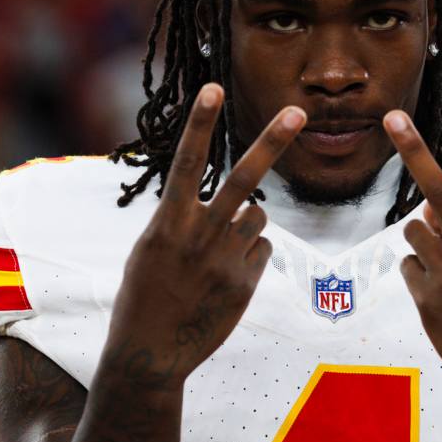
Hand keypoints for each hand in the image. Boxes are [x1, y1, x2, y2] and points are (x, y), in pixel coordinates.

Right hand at [105, 84, 305, 394]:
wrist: (150, 354)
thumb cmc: (144, 296)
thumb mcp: (150, 249)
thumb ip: (183, 220)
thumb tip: (233, 206)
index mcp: (167, 222)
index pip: (186, 162)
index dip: (200, 123)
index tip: (213, 87)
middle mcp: (198, 236)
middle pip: (243, 179)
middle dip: (272, 142)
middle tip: (298, 111)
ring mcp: (225, 261)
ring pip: (257, 218)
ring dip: (245, 225)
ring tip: (215, 256)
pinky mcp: (245, 284)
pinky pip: (262, 251)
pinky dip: (250, 256)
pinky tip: (225, 279)